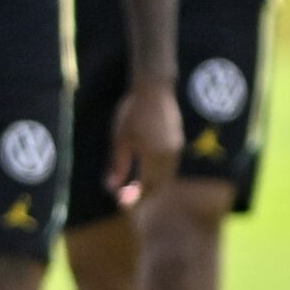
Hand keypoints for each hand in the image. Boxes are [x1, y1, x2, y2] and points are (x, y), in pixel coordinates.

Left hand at [110, 76, 183, 203]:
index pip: (147, 188)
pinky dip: (157, 172)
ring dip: (151, 182)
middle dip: (143, 192)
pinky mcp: (178, 141)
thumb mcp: (120, 140)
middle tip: (126, 194)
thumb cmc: (132, 112)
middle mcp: (170, 156)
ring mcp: (177, 148)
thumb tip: (111, 187)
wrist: (154, 88)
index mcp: (155, 158)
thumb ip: (118, 166)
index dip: (135, 197)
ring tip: (134, 183)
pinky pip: (169, 164)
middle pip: (159, 185)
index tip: (121, 201)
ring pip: (166, 175)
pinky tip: (145, 167)